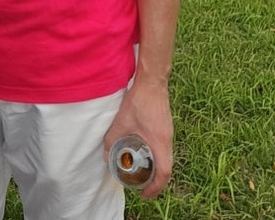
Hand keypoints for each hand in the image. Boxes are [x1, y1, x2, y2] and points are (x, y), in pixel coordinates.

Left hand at [103, 78, 172, 198]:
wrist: (152, 80)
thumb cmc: (139, 99)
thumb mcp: (122, 121)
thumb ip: (113, 138)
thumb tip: (106, 154)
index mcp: (160, 141)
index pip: (164, 173)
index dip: (155, 188)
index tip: (145, 194)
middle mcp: (168, 139)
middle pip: (167, 168)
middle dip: (156, 181)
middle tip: (142, 187)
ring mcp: (169, 132)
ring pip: (166, 158)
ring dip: (156, 168)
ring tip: (142, 172)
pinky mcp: (166, 126)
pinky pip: (164, 148)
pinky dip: (156, 155)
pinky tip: (144, 152)